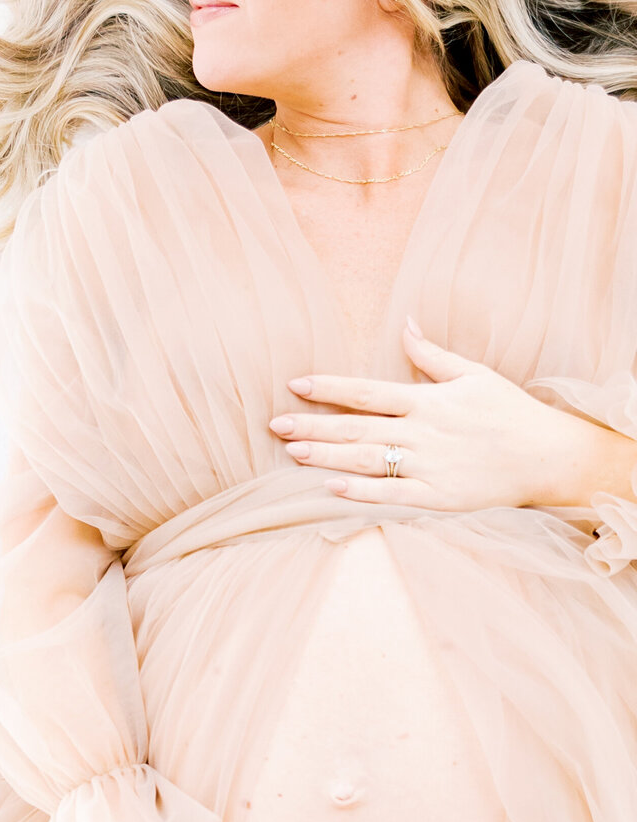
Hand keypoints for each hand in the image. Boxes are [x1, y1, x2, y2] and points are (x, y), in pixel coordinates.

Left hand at [269, 315, 587, 510]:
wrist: (547, 456)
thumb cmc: (509, 412)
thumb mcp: (474, 375)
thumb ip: (432, 355)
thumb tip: (405, 325)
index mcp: (427, 400)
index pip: (367, 391)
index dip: (329, 387)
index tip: (296, 384)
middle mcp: (422, 432)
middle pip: (357, 427)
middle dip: (313, 425)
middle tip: (275, 424)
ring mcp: (428, 465)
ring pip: (367, 460)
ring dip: (327, 455)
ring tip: (292, 451)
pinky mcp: (437, 496)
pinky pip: (392, 495)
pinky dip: (361, 492)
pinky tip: (331, 488)